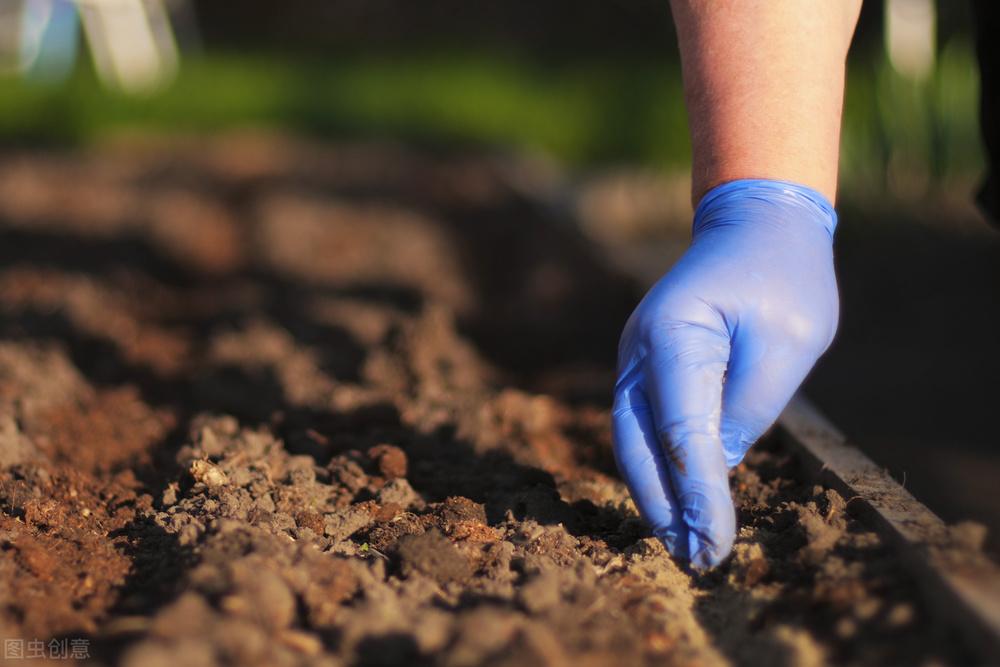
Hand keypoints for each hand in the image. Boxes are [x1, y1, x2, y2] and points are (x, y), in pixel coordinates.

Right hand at [612, 179, 838, 567]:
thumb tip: (713, 465)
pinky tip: (680, 502)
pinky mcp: (647, 367)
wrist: (754, 224)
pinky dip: (658, 467)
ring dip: (656, 493)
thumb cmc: (782, 276)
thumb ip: (749, 406)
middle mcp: (640, 348)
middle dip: (663, 505)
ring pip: (631, 439)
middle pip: (636, 442)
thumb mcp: (789, 341)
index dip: (695, 492)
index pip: (680, 430)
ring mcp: (636, 357)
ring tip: (685, 543)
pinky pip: (643, 426)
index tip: (712, 540)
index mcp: (674, 334)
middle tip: (694, 557)